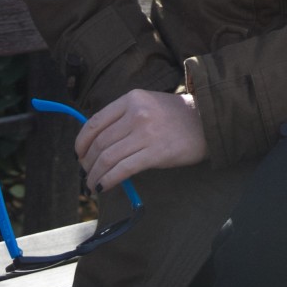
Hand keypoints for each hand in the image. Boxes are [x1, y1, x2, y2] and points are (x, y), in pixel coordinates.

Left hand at [75, 89, 207, 193]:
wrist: (207, 120)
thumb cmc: (176, 116)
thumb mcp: (147, 104)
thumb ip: (123, 117)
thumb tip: (97, 144)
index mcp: (131, 99)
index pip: (95, 122)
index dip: (81, 142)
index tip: (78, 155)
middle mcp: (136, 113)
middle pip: (99, 143)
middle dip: (87, 162)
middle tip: (86, 174)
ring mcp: (146, 132)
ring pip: (108, 158)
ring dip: (94, 175)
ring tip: (93, 184)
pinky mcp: (155, 152)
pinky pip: (122, 170)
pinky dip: (107, 181)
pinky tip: (103, 187)